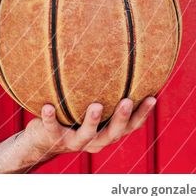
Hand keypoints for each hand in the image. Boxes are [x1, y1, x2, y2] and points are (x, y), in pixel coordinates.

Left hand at [22, 97, 156, 159]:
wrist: (43, 140)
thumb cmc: (71, 117)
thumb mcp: (88, 107)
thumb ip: (103, 93)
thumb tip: (117, 55)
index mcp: (107, 133)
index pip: (130, 126)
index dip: (142, 114)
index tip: (153, 97)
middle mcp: (95, 140)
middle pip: (113, 133)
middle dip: (122, 118)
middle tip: (127, 101)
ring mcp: (74, 141)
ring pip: (87, 134)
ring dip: (92, 121)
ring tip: (96, 106)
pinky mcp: (53, 137)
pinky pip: (52, 127)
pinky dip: (50, 117)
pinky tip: (47, 106)